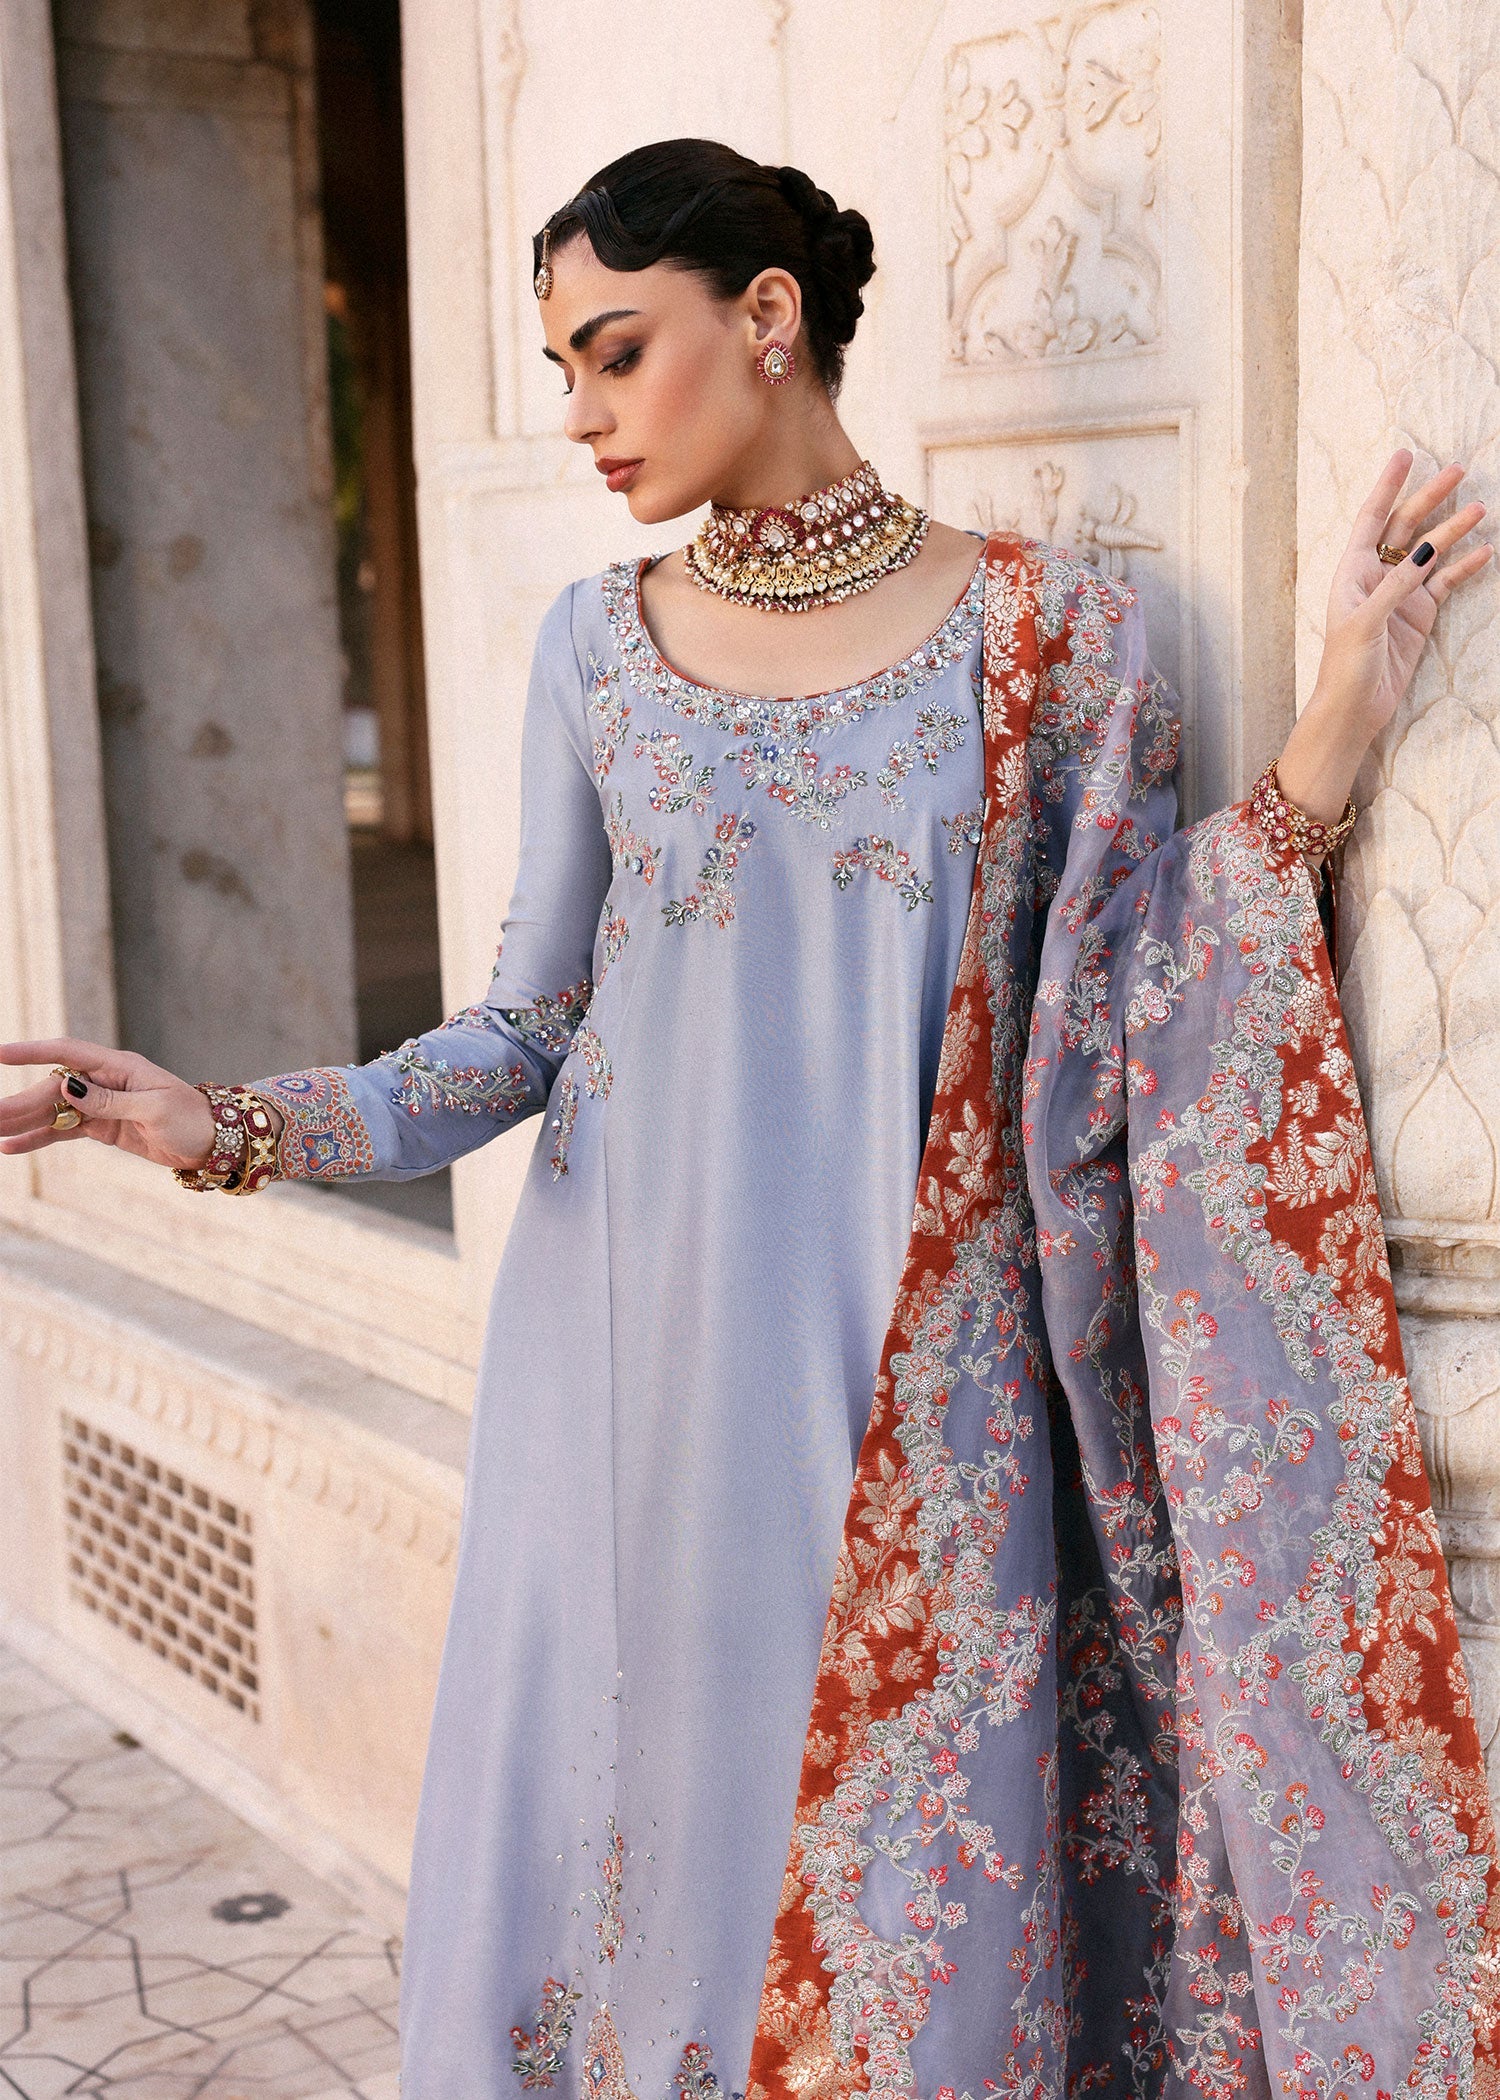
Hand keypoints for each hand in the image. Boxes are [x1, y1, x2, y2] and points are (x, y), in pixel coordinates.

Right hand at [0, 1039, 215, 1170]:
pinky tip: (11, 1145)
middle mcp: (105, 1082)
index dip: (33, 1052)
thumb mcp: (154, 1108)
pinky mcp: (102, 1127)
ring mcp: (101, 1104)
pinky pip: (63, 1131)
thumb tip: (68, 1086)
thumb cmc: (190, 1118)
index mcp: (119, 1067)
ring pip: (53, 1111)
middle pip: (52, 1089)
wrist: (212, 1142)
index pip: (68, 1053)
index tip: (0, 1055)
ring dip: (21, 1121)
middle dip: (18, 1103)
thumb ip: (110, 1100)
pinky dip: (38, 1138)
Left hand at [1277, 452, 1492, 826]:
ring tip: (1480, 509)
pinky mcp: (1419, 614)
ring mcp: (1401, 593)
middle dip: (1429, 498)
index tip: (1405, 455)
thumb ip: (1396, 584)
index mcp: (1352, 571)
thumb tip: (1426, 550)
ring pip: (1431, 551)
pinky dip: (1464, 567)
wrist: (1355, 708)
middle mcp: (1376, 576)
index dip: (1388, 486)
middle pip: (1406, 526)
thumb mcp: (1366, 621)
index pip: (1372, 518)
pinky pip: (1446, 583)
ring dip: (1453, 530)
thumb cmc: (1346, 665)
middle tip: (1457, 471)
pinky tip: (1485, 551)